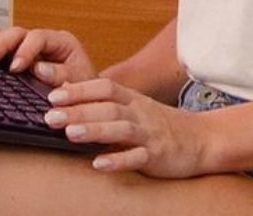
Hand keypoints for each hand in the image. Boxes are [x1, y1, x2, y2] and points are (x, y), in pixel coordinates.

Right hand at [0, 26, 96, 86]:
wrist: (87, 95)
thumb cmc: (84, 88)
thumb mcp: (79, 82)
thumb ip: (60, 75)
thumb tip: (38, 68)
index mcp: (61, 42)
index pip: (39, 38)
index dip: (25, 51)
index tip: (14, 68)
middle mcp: (45, 40)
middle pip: (19, 34)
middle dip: (1, 45)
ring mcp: (32, 46)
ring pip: (8, 36)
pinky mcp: (22, 54)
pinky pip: (6, 42)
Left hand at [43, 77, 206, 177]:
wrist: (202, 139)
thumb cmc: (160, 124)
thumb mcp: (134, 107)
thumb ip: (104, 102)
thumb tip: (66, 91)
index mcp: (133, 100)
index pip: (105, 88)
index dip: (80, 90)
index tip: (53, 95)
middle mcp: (140, 113)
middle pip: (108, 107)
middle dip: (78, 110)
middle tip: (50, 115)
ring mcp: (150, 134)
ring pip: (121, 129)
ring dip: (95, 130)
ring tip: (69, 134)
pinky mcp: (157, 155)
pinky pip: (138, 157)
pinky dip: (118, 160)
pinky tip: (99, 164)